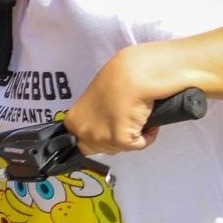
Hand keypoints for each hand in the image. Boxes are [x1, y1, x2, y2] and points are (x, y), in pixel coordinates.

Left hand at [62, 46, 179, 154]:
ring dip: (134, 136)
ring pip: (121, 148)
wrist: (133, 74)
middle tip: (129, 122)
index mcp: (73, 120)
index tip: (114, 127)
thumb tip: (106, 124)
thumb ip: (94, 116)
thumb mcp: (97, 99)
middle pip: (103, 148)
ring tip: (140, 118)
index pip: (83, 142)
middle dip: (118, 138)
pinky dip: (148, 135)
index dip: (102, 134)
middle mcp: (82, 132)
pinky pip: (139, 144)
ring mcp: (100, 137)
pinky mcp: (120, 139)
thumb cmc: (119, 78)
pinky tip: (149, 121)